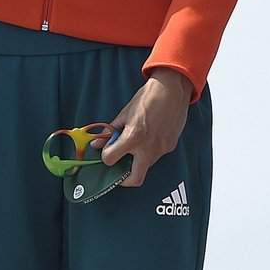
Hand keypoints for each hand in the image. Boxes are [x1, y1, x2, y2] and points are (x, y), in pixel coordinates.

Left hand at [100, 68, 191, 188]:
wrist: (172, 89)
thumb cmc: (147, 98)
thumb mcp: (125, 114)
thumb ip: (111, 132)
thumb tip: (97, 144)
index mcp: (133, 138)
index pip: (111, 159)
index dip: (106, 155)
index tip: (107, 150)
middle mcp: (148, 148)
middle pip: (135, 179)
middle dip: (124, 180)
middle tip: (119, 170)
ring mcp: (162, 149)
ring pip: (146, 165)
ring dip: (137, 161)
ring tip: (135, 144)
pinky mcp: (170, 146)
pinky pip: (156, 155)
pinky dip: (149, 151)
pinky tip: (149, 136)